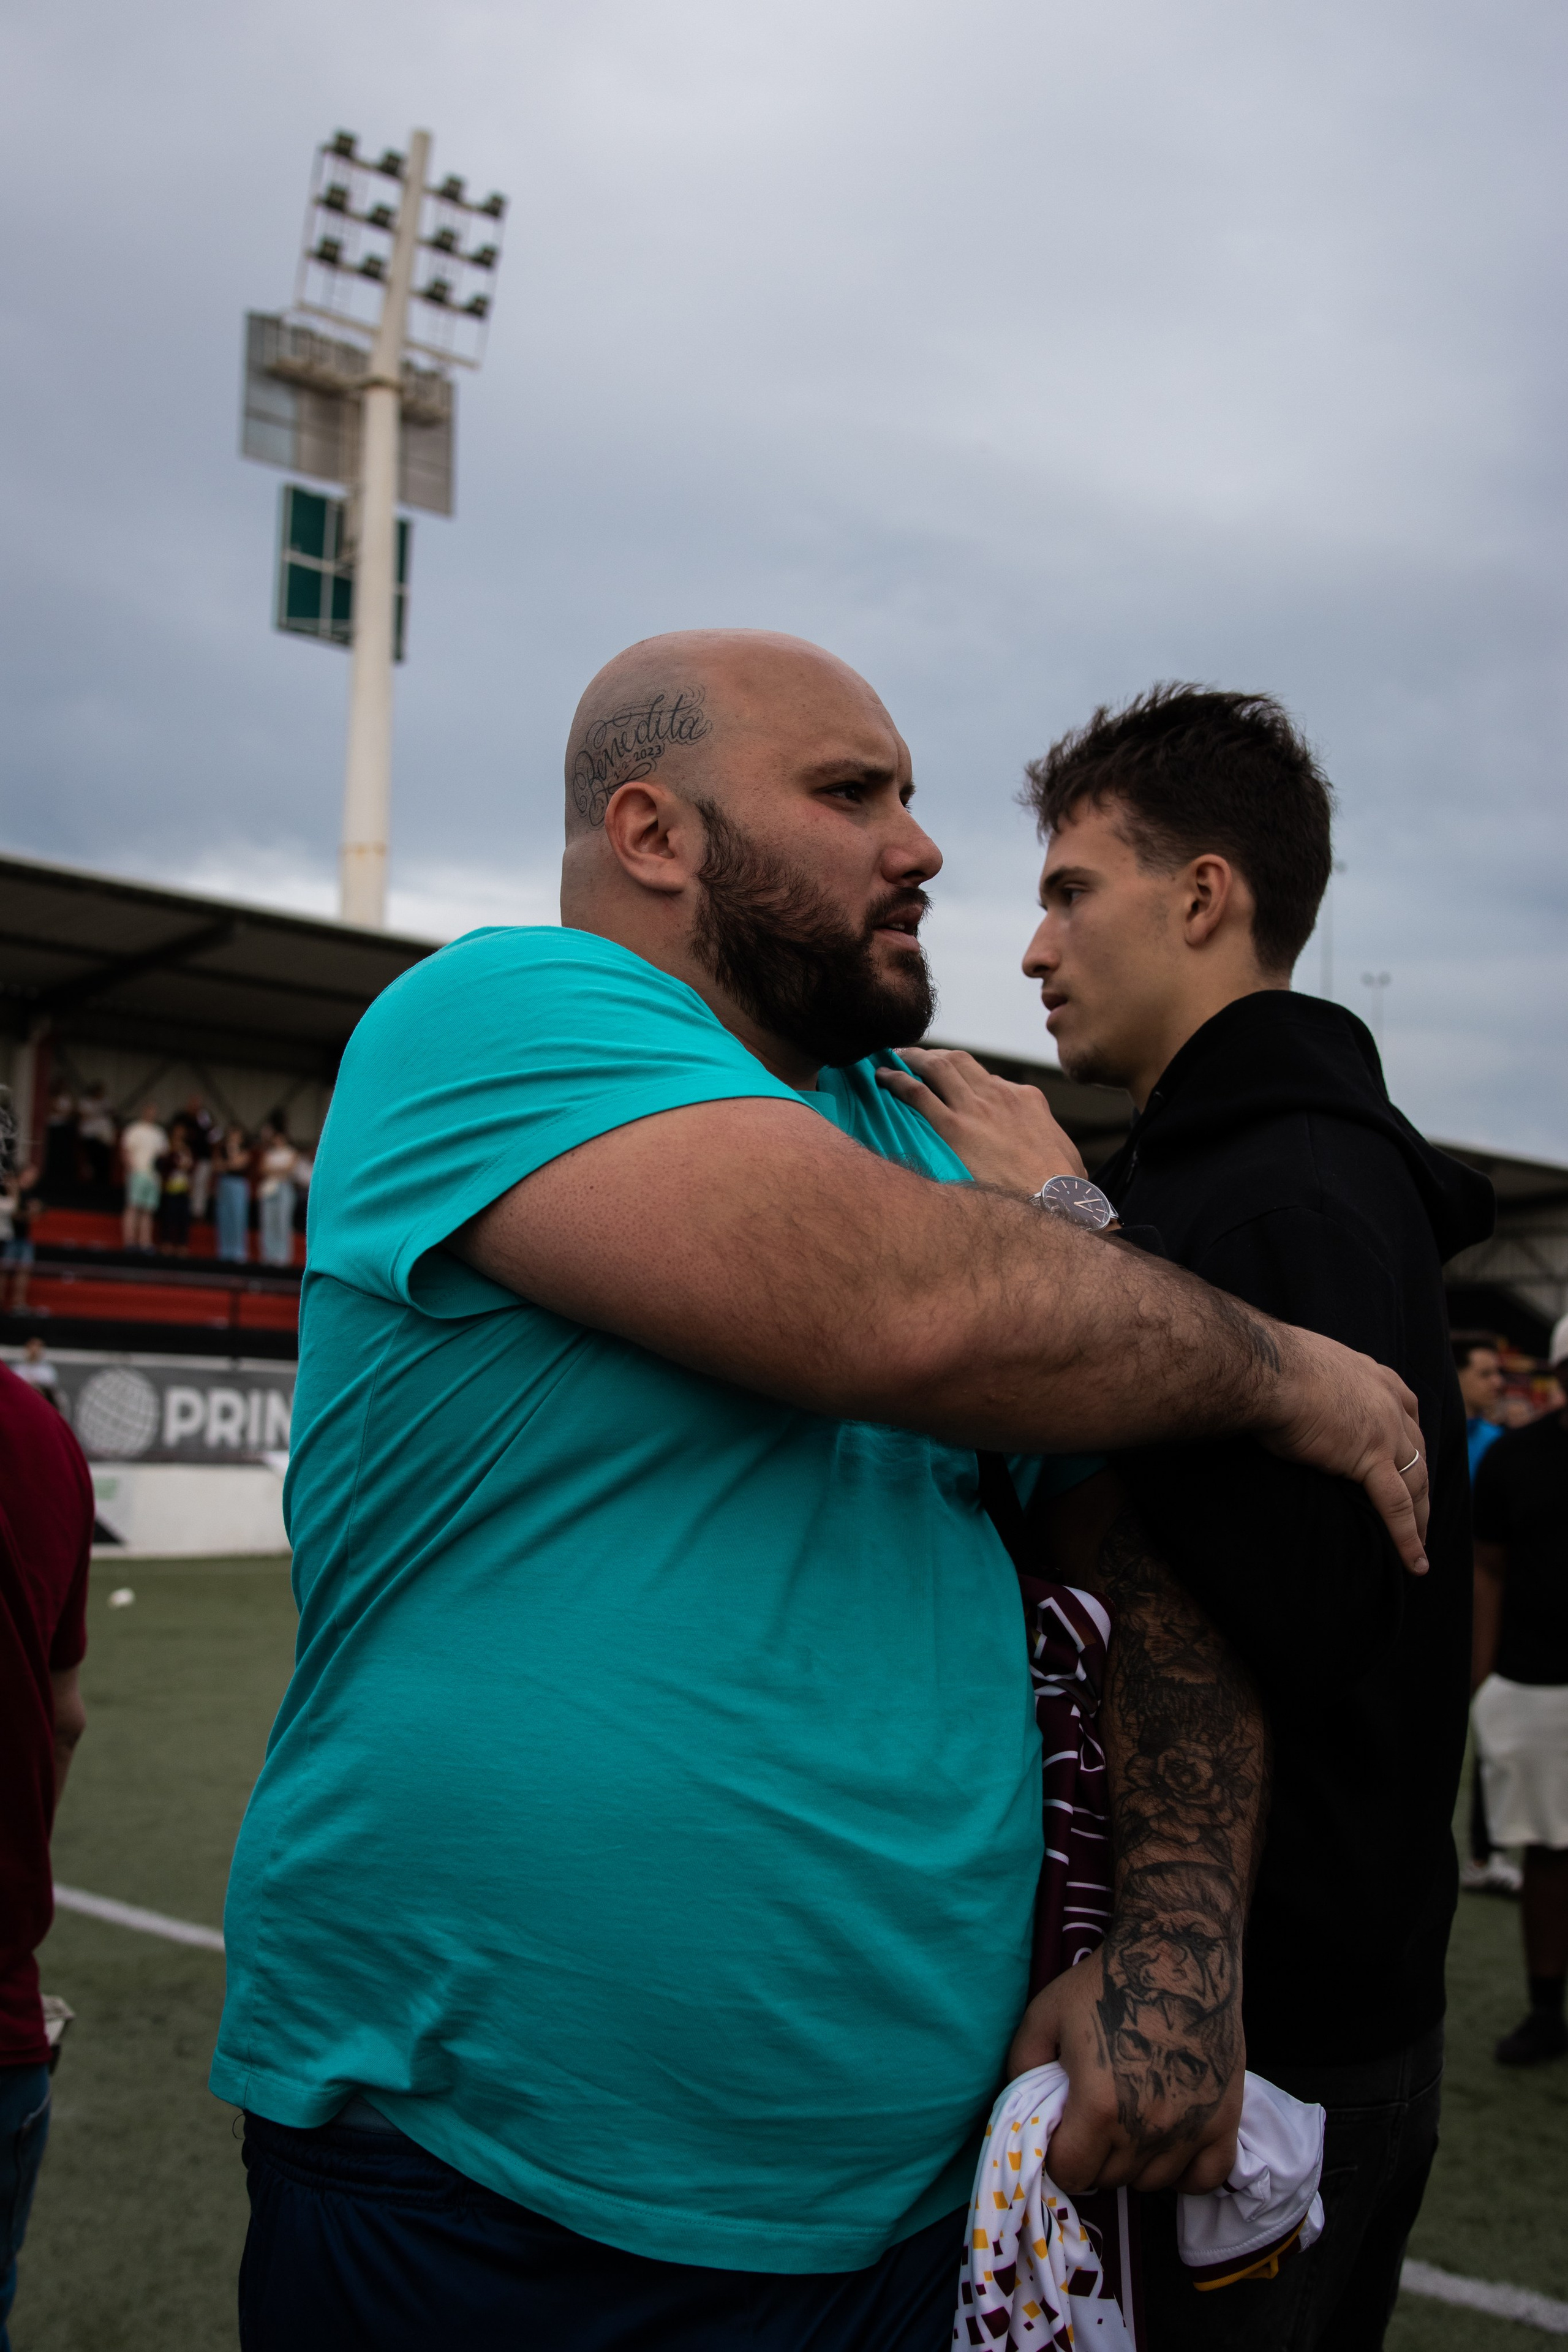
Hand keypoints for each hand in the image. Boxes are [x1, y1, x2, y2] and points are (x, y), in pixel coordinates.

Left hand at [875, 1048, 1085, 1191]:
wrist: (1055, 1199)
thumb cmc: (1064, 1188)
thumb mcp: (1067, 1158)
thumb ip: (1052, 1146)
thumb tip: (1057, 1157)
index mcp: (1026, 1100)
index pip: (990, 1079)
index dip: (967, 1079)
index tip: (952, 1085)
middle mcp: (999, 1095)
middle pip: (960, 1062)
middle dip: (935, 1056)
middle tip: (914, 1058)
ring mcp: (975, 1108)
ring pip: (937, 1066)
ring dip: (911, 1059)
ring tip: (892, 1058)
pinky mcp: (954, 1127)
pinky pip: (917, 1093)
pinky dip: (896, 1080)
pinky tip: (882, 1077)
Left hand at [1007, 1949, 1243, 2195]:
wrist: (1178, 1954)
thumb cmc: (1108, 1982)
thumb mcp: (1045, 2015)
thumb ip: (1021, 2068)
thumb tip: (1024, 2115)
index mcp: (1100, 2106)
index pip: (1070, 2173)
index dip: (1059, 2156)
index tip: (1062, 2133)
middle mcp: (1147, 2127)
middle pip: (1109, 2179)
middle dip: (1094, 2156)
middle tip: (1093, 2121)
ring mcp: (1191, 2128)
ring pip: (1152, 2182)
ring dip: (1135, 2162)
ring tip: (1128, 2123)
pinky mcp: (1225, 2120)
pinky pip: (1205, 2179)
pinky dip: (1185, 2172)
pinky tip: (1169, 2144)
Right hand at [1259, 1324, 1429, 1573]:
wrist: (1266, 1368)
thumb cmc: (1270, 1363)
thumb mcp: (1304, 1363)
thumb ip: (1314, 1379)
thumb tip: (1289, 1385)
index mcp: (1373, 1376)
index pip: (1406, 1409)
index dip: (1410, 1436)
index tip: (1408, 1454)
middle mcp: (1388, 1403)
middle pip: (1417, 1451)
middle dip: (1421, 1482)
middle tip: (1421, 1510)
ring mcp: (1384, 1432)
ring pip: (1415, 1482)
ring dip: (1422, 1517)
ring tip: (1422, 1545)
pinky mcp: (1370, 1458)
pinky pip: (1396, 1506)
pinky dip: (1408, 1537)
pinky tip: (1416, 1563)